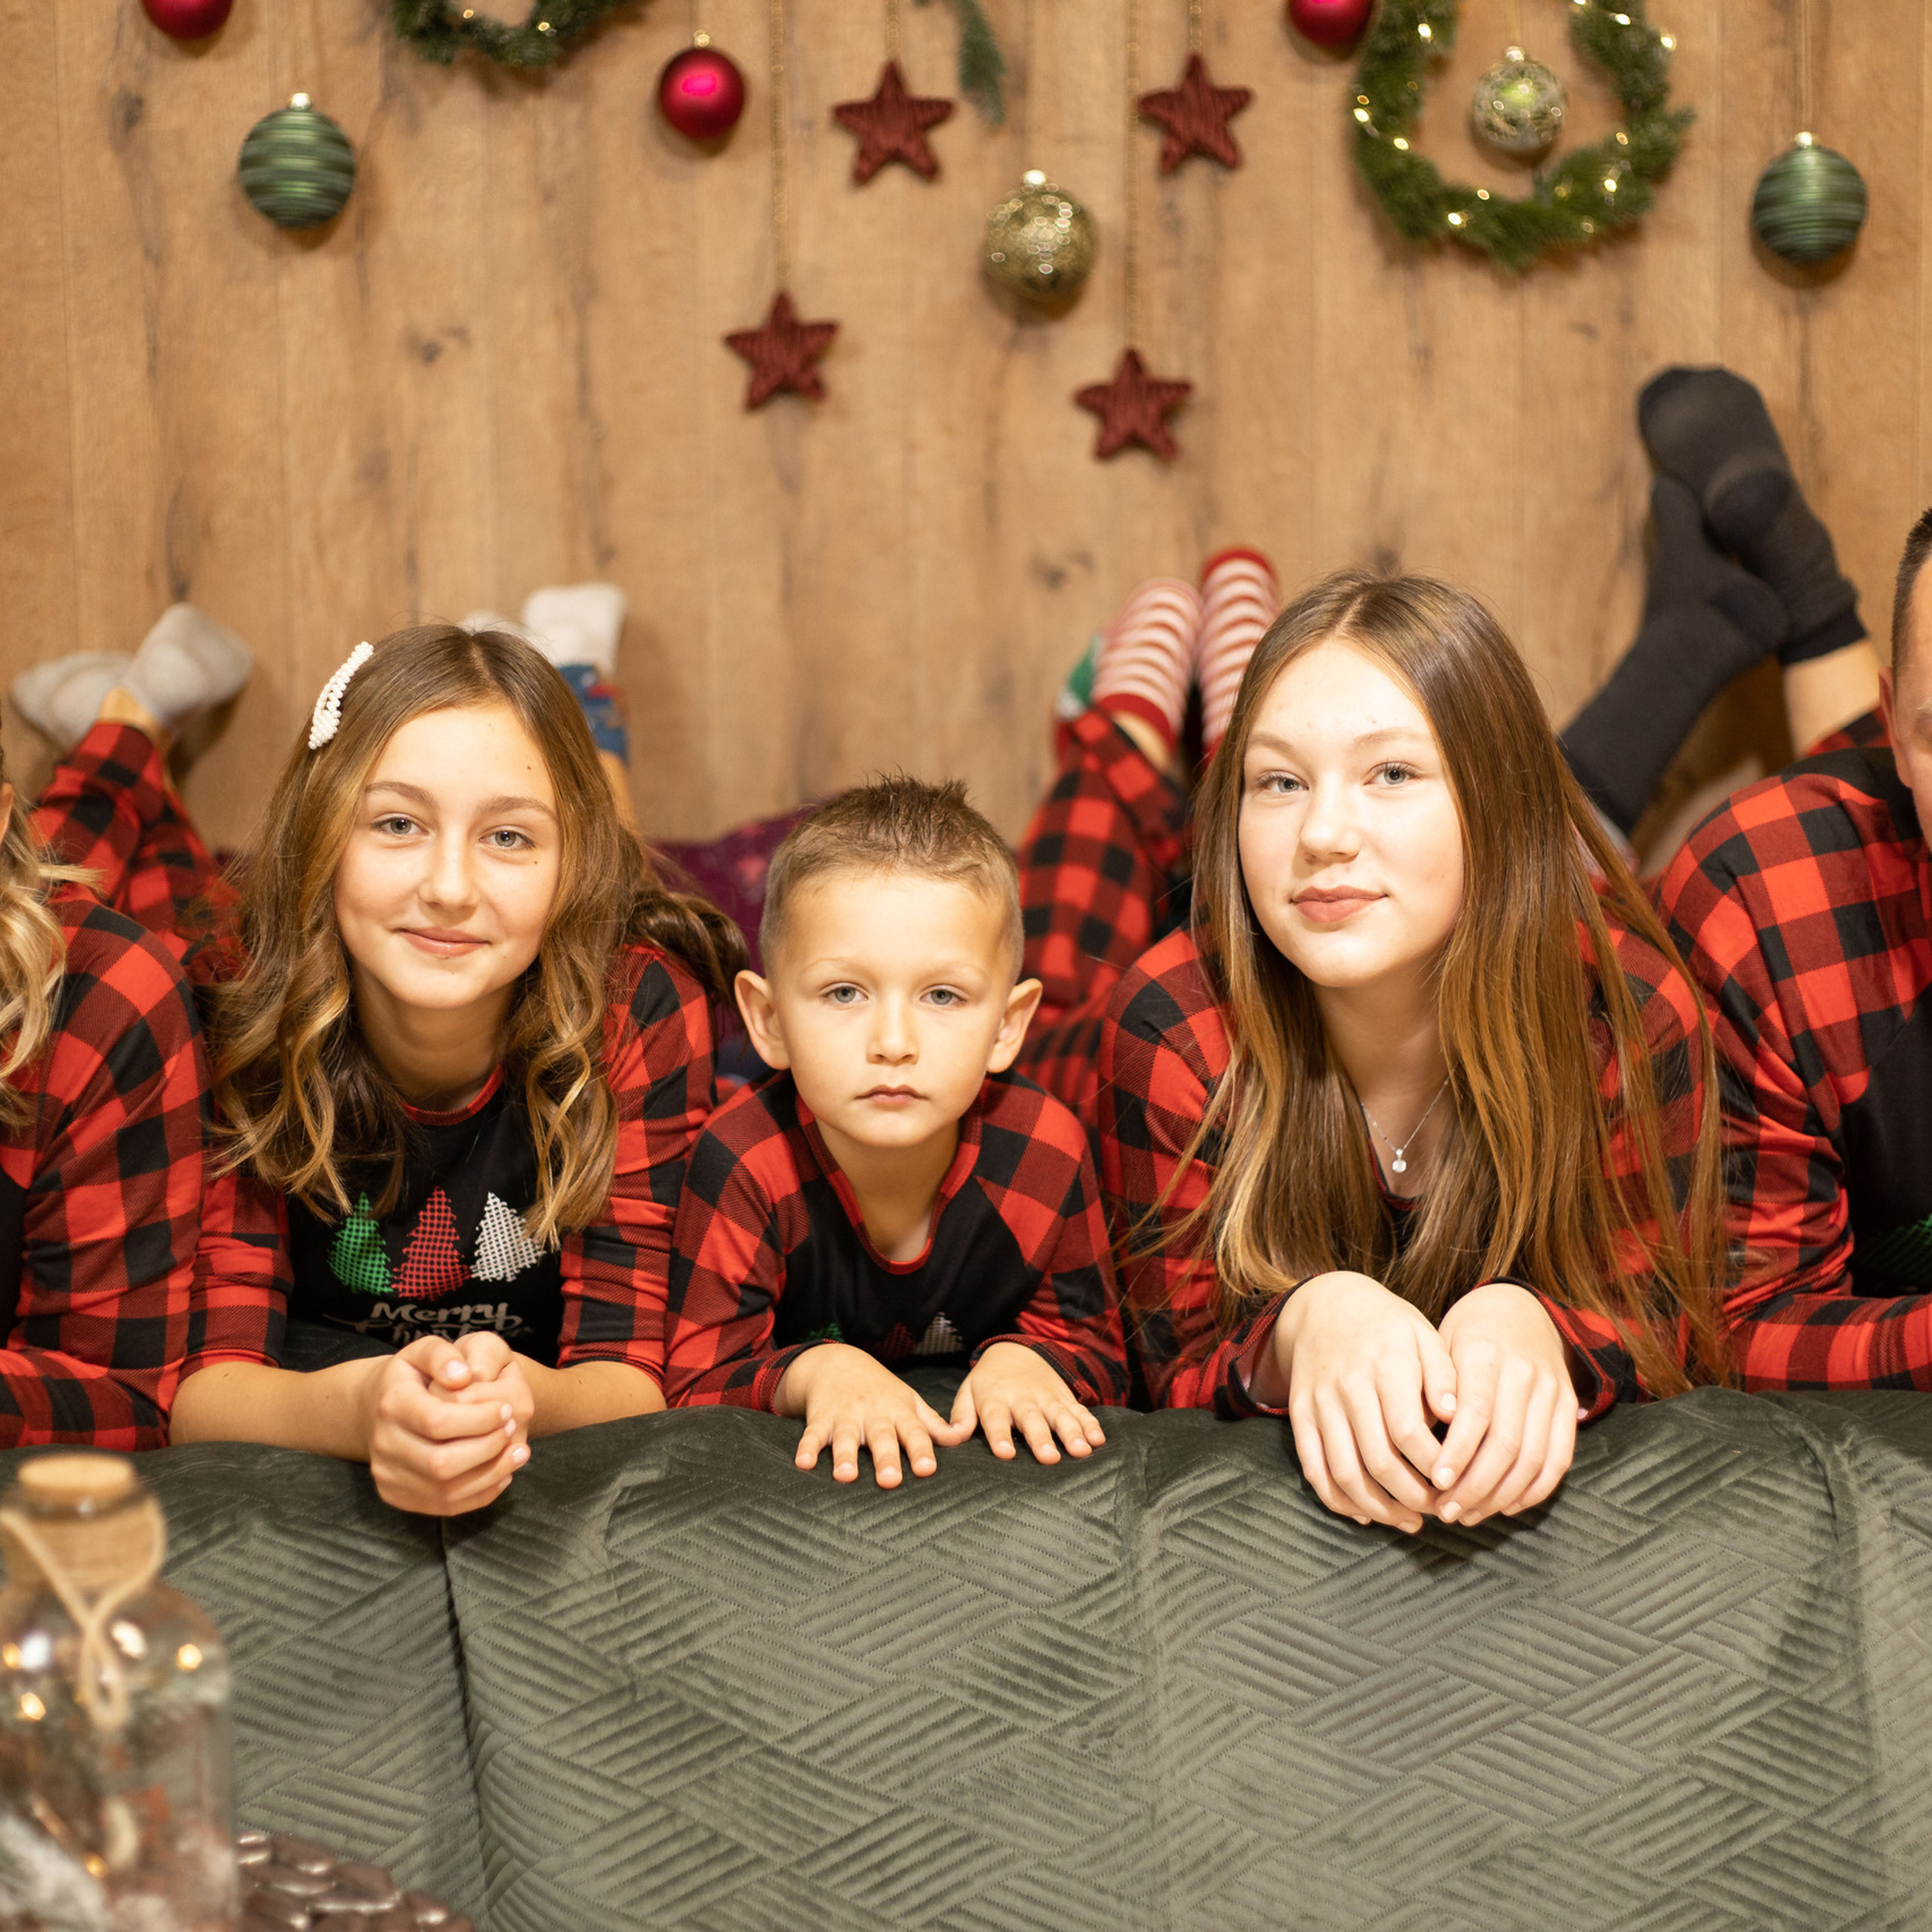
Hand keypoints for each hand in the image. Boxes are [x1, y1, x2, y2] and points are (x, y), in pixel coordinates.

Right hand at [357, 1338, 528, 1515]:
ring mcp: (388, 1475)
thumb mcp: (423, 1351)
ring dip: (491, 1473)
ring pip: (445, 1491)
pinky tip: (503, 1473)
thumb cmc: (411, 1377)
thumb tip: (463, 1374)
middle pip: (441, 1463)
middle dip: (488, 1447)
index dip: (480, 1419)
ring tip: (519, 1452)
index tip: (507, 1408)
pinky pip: (444, 1506)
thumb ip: (443, 1355)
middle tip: (513, 1428)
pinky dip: (480, 1493)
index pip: (438, 1422)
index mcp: (391, 1405)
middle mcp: (383, 1444)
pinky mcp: (396, 1496)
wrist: (377, 1408)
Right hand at [774, 1343, 970, 1487]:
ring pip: (846, 1438)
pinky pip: (812, 1434)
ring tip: (845, 1476)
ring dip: (845, 1456)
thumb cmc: (881, 1390)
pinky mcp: (821, 1418)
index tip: (926, 1470)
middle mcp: (874, 1415)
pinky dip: (806, 1448)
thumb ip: (933, 1424)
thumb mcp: (909, 1401)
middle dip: (885, 1458)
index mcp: (899, 1412)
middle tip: (890, 1480)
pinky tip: (803, 1464)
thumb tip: (961, 1439)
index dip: (920, 1451)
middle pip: (881, 1438)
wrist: (839, 1362)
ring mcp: (846, 1416)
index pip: (914, 1433)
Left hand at [950, 1342, 1105, 1465]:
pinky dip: (1091, 1424)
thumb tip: (952, 1439)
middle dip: (1041, 1438)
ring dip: (1072, 1433)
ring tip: (1081, 1451)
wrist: (1017, 1351)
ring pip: (1060, 1415)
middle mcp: (1022, 1398)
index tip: (1005, 1453)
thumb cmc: (989, 1383)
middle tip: (1049, 1458)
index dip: (1000, 1435)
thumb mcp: (969, 1393)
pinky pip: (1080, 1410)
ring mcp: (1047, 1397)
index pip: (996, 1418)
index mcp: (995, 1398)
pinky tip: (1099, 1440)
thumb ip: (961, 1416)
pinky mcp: (1065, 1397)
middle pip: (1032, 1419)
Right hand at [1270, 1271, 1458, 1534]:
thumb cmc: (1386, 1324)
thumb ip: (1444, 1374)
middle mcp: (1348, 1387)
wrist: (1324, 1305)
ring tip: (1410, 1521)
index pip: (1409, 1432)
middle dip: (1414, 1497)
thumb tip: (1460, 1416)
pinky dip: (1338, 1500)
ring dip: (1380, 1508)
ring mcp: (1319, 1404)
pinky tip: (1366, 1514)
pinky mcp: (1300, 1416)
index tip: (1458, 1483)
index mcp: (1384, 1365)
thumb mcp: (1422, 1333)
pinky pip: (1314, 1469)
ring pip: (1345, 1473)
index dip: (1436, 1467)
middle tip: (1440, 1511)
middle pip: (1378, 1461)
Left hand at [1430, 1283, 1579, 1525]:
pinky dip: (1533, 1490)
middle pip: (1506, 1444)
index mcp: (1486, 1354)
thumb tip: (1418, 1446)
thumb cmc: (1466, 1334)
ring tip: (1468, 1514)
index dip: (1457, 1453)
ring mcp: (1552, 1391)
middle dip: (1475, 1486)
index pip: (1476, 1413)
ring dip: (1500, 1496)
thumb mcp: (1440, 1345)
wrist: (1519, 1309)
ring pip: (1533, 1458)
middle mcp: (1525, 1373)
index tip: (1435, 1481)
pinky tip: (1505, 1506)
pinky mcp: (1569, 1408)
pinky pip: (1559, 1460)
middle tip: (1445, 1511)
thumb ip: (1433, 1389)